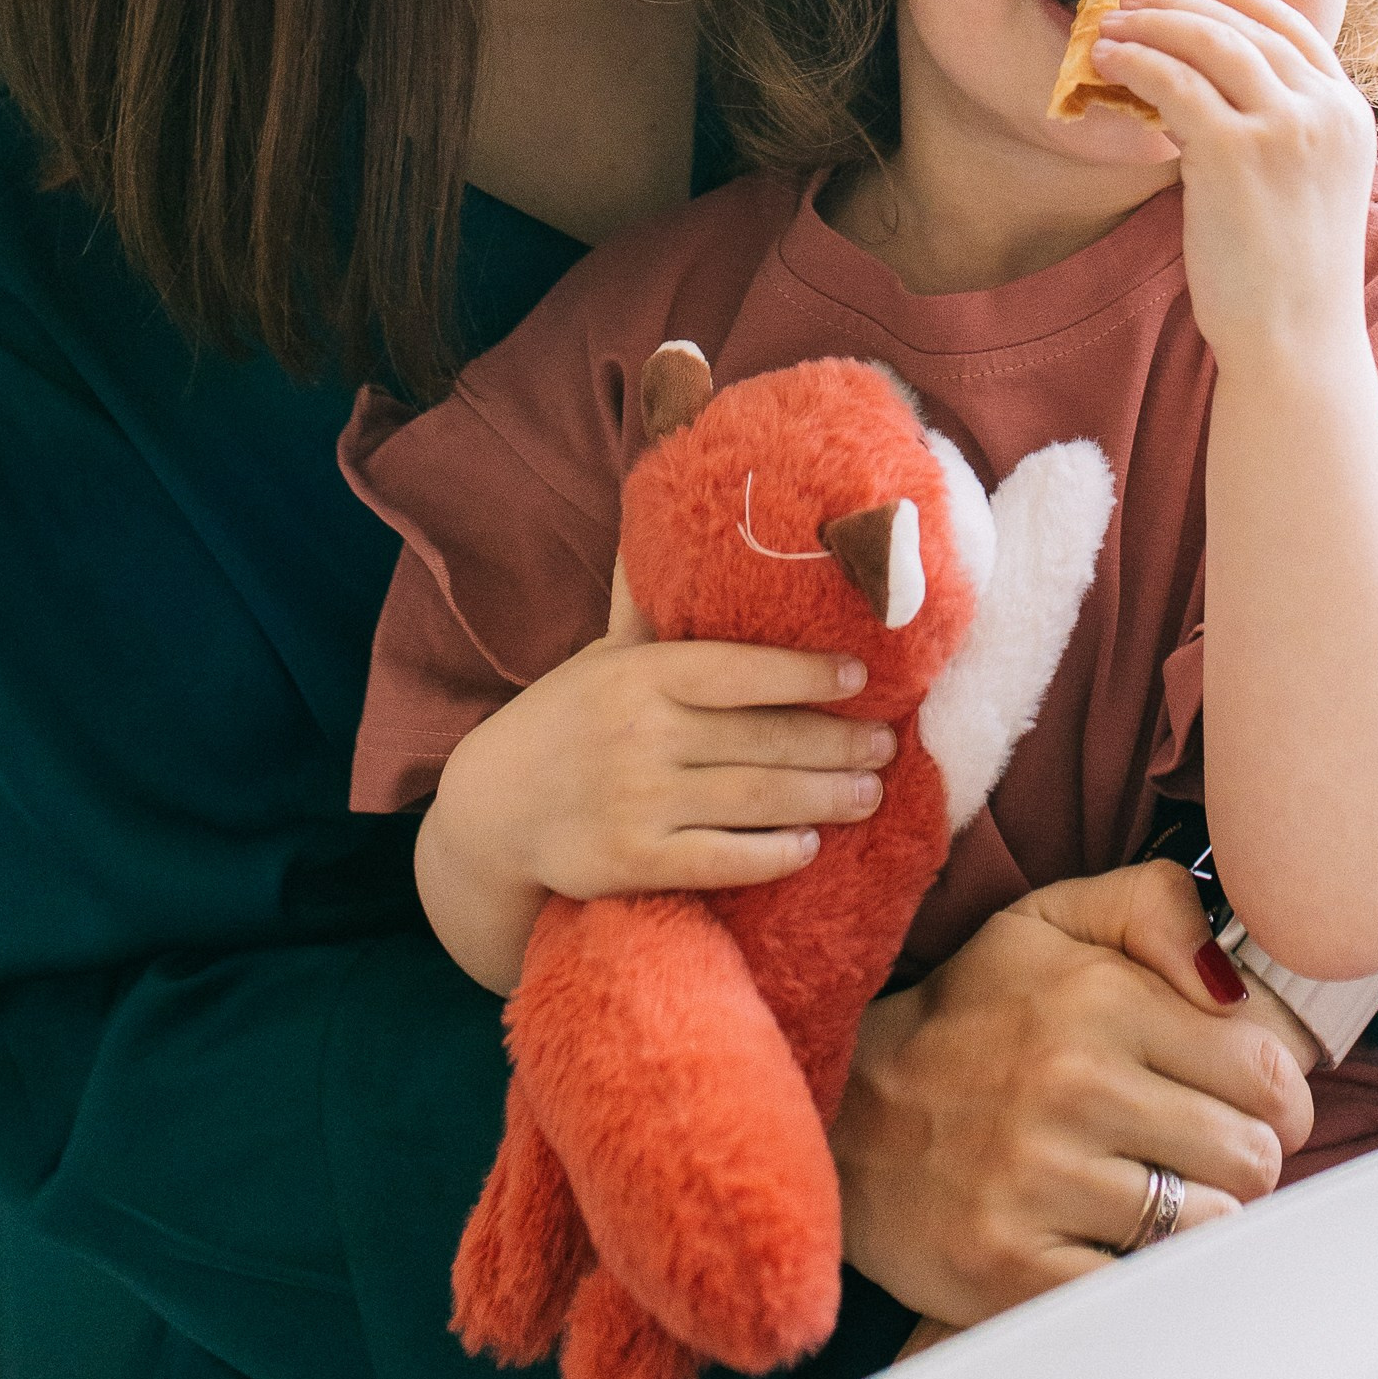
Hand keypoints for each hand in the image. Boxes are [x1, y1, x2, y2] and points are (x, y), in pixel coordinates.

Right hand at [415, 568, 896, 991]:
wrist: (491, 810)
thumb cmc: (564, 720)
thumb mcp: (600, 655)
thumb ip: (646, 605)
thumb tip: (659, 514)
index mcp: (640, 674)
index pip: (740, 670)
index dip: (806, 673)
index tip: (861, 677)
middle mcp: (640, 734)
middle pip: (762, 739)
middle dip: (835, 743)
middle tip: (886, 745)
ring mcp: (636, 802)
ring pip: (752, 799)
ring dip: (822, 798)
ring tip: (869, 793)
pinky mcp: (630, 864)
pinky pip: (718, 860)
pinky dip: (769, 855)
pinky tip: (807, 848)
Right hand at [830, 861, 1314, 1327]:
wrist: (847, 1113)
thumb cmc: (970, 1017)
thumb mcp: (1049, 922)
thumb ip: (1156, 906)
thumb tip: (1239, 977)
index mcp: (1097, 996)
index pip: (1268, 1068)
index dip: (1275, 1093)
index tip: (1245, 1101)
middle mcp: (1073, 1084)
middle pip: (1252, 1155)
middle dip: (1242, 1159)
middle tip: (1196, 1153)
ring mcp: (1041, 1182)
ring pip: (1209, 1227)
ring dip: (1196, 1221)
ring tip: (1153, 1197)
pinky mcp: (1015, 1270)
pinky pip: (1144, 1290)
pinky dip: (1147, 1276)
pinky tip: (1115, 1245)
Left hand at [1089, 0, 1376, 366]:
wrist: (1295, 340)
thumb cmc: (1286, 274)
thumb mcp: (1304, 183)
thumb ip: (1276, 128)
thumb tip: (1198, 86)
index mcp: (1349, 112)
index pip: (1292, 24)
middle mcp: (1325, 110)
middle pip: (1245, 24)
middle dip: (1181, 2)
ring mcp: (1284, 128)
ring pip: (1209, 41)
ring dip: (1152, 25)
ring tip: (1108, 26)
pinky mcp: (1235, 152)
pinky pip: (1174, 82)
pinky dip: (1137, 62)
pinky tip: (1109, 62)